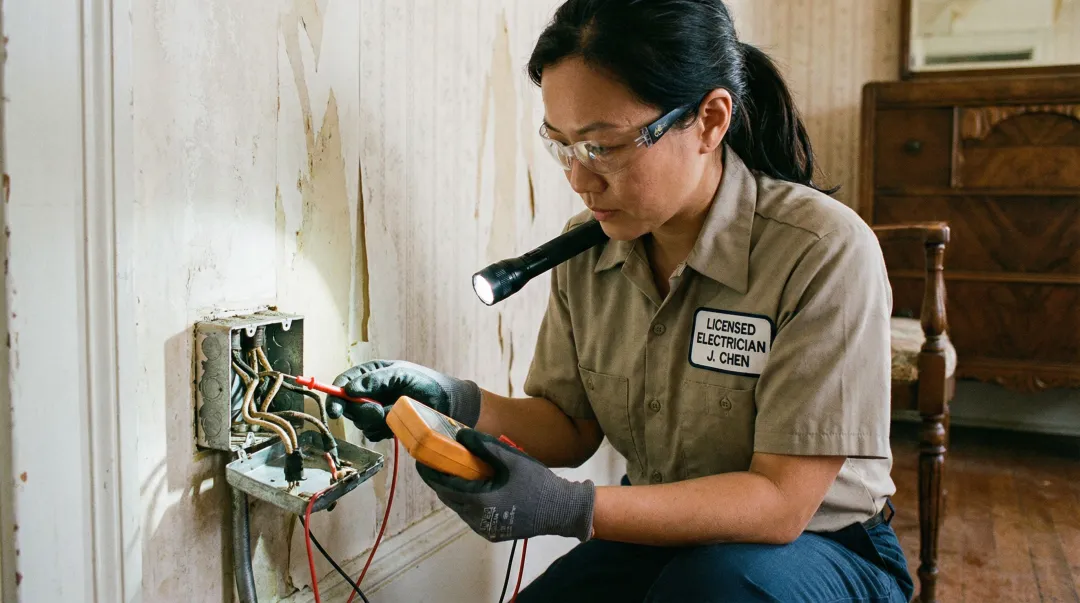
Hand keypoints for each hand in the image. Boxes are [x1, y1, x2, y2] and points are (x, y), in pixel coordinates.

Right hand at [326, 360, 481, 440]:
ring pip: (360, 422)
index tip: (336, 409)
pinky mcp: (384, 427)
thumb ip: (376, 380)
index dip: (335, 395)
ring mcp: (376, 410)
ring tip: (394, 413)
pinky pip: (373, 434)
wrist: (448, 404)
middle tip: (377, 411)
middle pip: (347, 406)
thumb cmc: (427, 382)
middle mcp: (370, 392)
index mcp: (371, 374)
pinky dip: (383, 431)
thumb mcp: (402, 375)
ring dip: (375, 421)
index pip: (343, 382)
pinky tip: (397, 424)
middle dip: (359, 411)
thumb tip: (350, 389)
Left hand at [416, 428, 594, 541]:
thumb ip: (484, 446)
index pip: (445, 486)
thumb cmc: (537, 483)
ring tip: (456, 473)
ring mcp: (485, 528)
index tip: (421, 460)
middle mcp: (478, 519)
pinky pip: (472, 515)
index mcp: (480, 500)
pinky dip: (468, 501)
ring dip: (455, 491)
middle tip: (438, 463)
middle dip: (441, 481)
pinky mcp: (494, 532)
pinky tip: (475, 487)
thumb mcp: (512, 459)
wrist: (561, 510)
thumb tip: (461, 434)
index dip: (431, 473)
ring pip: (460, 508)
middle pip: (450, 498)